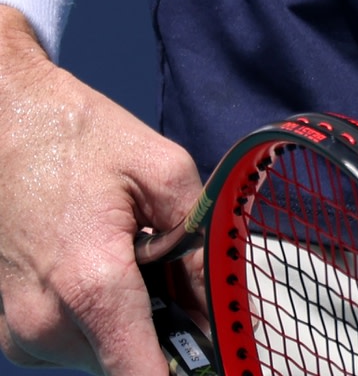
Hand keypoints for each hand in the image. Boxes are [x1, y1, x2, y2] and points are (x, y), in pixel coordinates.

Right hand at [0, 7, 202, 374]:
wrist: (8, 120)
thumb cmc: (81, 139)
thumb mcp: (166, 173)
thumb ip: (201, 245)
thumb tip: (224, 302)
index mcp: (90, 282)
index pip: (142, 374)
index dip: (187, 371)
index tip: (214, 358)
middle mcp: (46, 320)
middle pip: (130, 364)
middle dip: (170, 334)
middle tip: (181, 280)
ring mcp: (21, 330)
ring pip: (105, 358)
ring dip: (135, 325)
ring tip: (135, 262)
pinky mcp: (13, 329)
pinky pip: (76, 346)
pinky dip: (104, 321)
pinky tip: (108, 271)